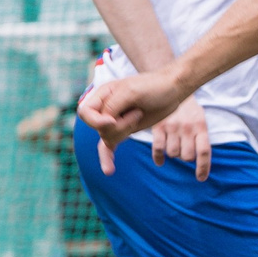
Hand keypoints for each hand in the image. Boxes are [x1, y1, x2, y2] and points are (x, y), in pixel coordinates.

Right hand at [80, 73, 199, 173]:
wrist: (172, 90)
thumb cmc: (153, 86)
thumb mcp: (131, 92)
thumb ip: (112, 106)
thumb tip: (105, 122)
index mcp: (102, 94)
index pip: (84, 112)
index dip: (96, 121)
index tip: (112, 120)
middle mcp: (104, 108)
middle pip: (99, 128)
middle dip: (118, 126)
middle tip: (138, 112)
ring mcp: (114, 120)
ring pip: (108, 137)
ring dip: (126, 131)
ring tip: (139, 114)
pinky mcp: (124, 130)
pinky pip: (109, 146)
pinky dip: (107, 157)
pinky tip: (109, 170)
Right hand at [149, 98, 213, 180]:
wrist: (172, 88)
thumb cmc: (189, 110)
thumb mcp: (200, 120)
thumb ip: (200, 137)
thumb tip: (200, 159)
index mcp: (201, 127)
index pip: (204, 152)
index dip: (203, 167)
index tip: (201, 178)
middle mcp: (187, 128)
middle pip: (187, 156)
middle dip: (185, 158)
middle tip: (183, 150)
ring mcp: (172, 127)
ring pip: (173, 154)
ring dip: (173, 154)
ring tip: (174, 145)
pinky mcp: (158, 127)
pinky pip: (158, 149)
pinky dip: (159, 158)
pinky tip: (160, 161)